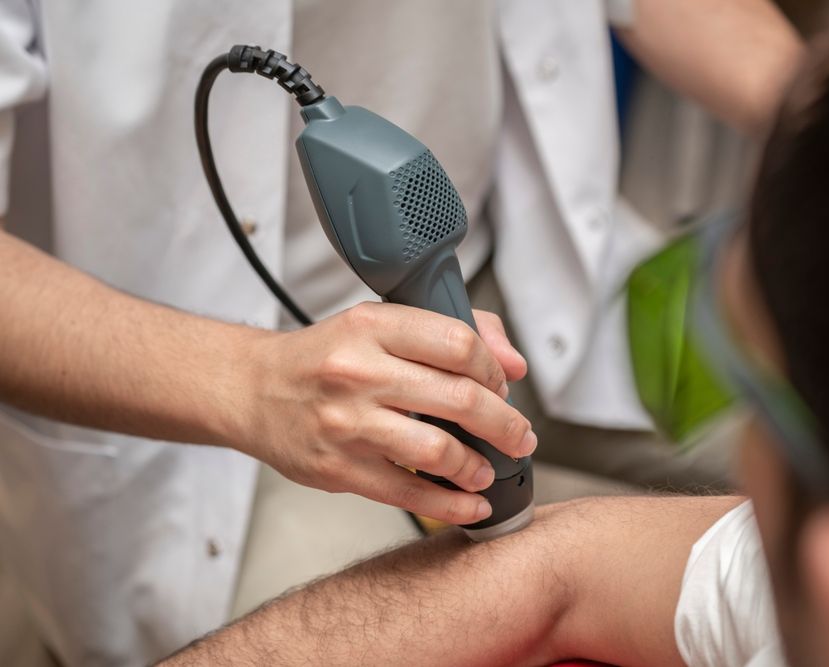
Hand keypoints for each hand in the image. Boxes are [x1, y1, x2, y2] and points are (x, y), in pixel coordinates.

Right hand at [236, 302, 533, 524]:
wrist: (253, 391)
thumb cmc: (325, 357)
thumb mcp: (378, 323)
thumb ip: (452, 329)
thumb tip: (514, 365)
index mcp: (372, 327)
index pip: (459, 343)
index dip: (494, 369)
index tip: (502, 384)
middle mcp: (359, 372)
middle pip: (459, 398)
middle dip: (504, 424)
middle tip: (519, 436)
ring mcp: (347, 424)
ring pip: (437, 451)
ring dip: (478, 467)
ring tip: (489, 469)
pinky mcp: (339, 470)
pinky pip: (409, 495)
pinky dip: (450, 506)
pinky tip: (470, 505)